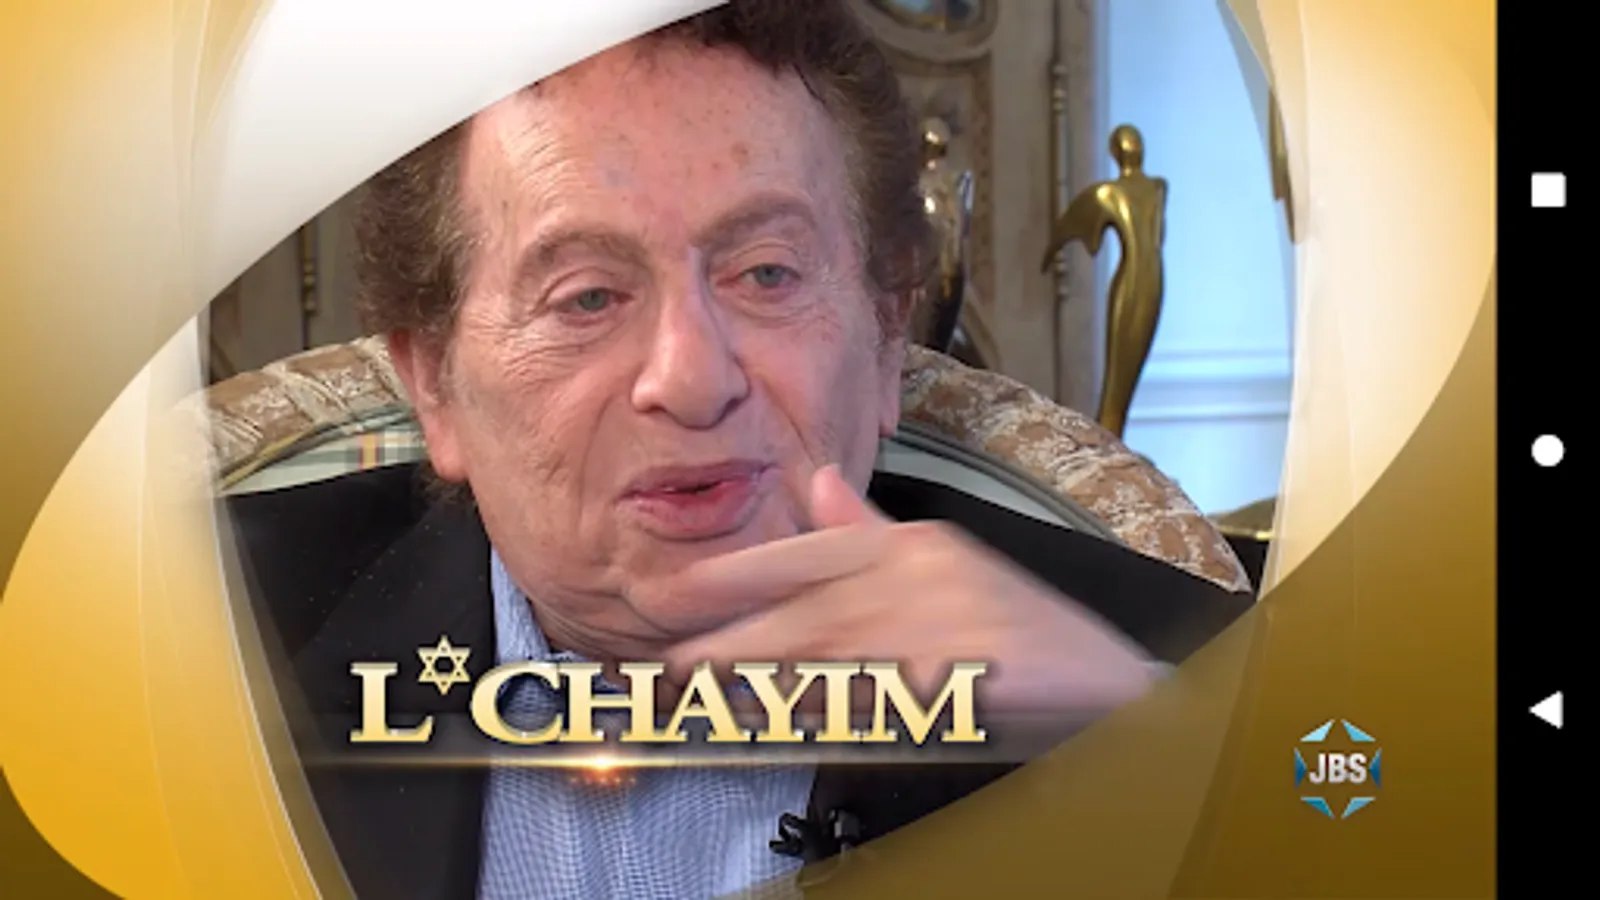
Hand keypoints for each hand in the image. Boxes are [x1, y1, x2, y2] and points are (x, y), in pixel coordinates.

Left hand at [655, 466, 1158, 719]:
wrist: (1106, 682)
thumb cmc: (1018, 631)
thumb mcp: (945, 561)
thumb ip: (868, 528)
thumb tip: (814, 480)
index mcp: (909, 543)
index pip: (806, 554)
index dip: (737, 578)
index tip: (677, 595)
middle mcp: (919, 575)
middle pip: (803, 613)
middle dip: (730, 642)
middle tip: (668, 669)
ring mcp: (940, 628)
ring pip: (826, 661)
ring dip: (759, 685)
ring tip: (702, 702)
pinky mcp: (958, 681)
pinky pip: (872, 705)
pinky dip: (823, 719)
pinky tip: (781, 728)